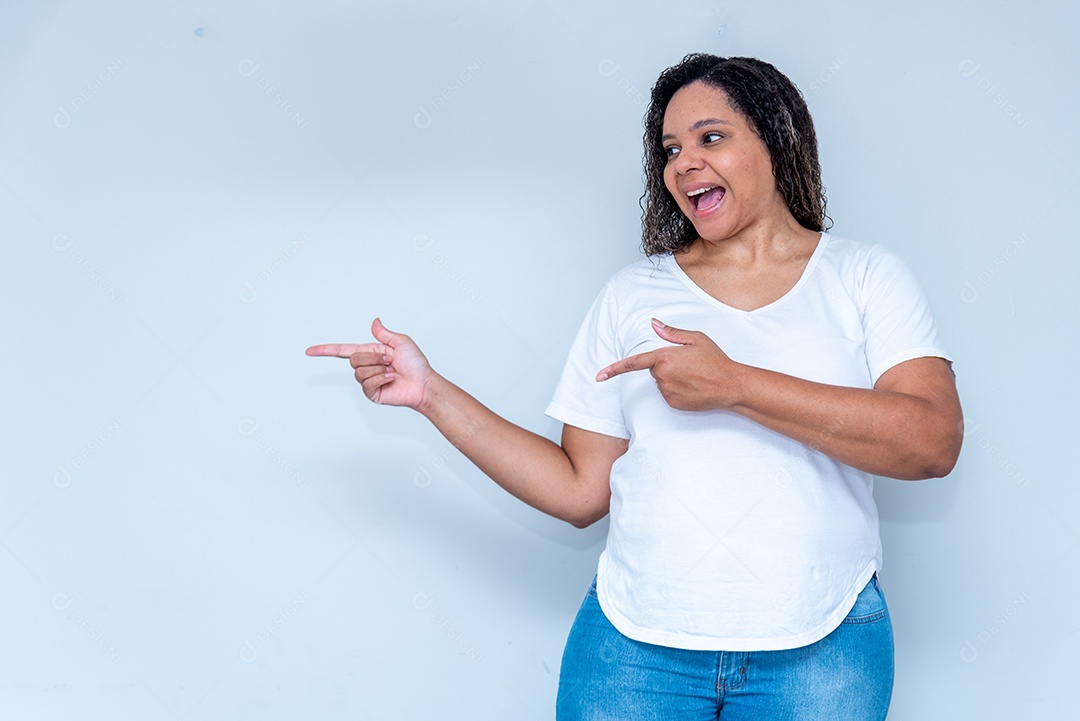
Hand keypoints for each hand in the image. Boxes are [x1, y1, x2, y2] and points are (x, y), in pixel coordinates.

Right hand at [306, 318, 432, 408]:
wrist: (423, 384)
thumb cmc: (416, 364)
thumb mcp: (401, 342)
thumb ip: (384, 334)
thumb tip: (374, 322)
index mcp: (371, 353)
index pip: (343, 350)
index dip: (326, 350)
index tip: (309, 351)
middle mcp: (367, 367)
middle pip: (354, 360)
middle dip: (373, 358)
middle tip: (390, 360)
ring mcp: (368, 381)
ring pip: (360, 372)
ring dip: (379, 369)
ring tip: (392, 371)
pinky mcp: (372, 394)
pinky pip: (368, 384)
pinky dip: (382, 379)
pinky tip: (391, 379)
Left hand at [596, 319, 742, 411]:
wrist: (730, 385)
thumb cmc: (715, 360)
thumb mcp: (696, 339)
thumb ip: (671, 332)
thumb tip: (654, 323)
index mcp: (664, 357)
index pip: (633, 363)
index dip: (614, 369)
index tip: (598, 376)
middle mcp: (662, 376)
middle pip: (653, 370)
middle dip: (665, 365)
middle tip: (688, 364)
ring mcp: (667, 392)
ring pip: (661, 383)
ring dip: (671, 378)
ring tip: (693, 375)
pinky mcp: (673, 404)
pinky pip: (667, 394)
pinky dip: (676, 390)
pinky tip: (693, 387)